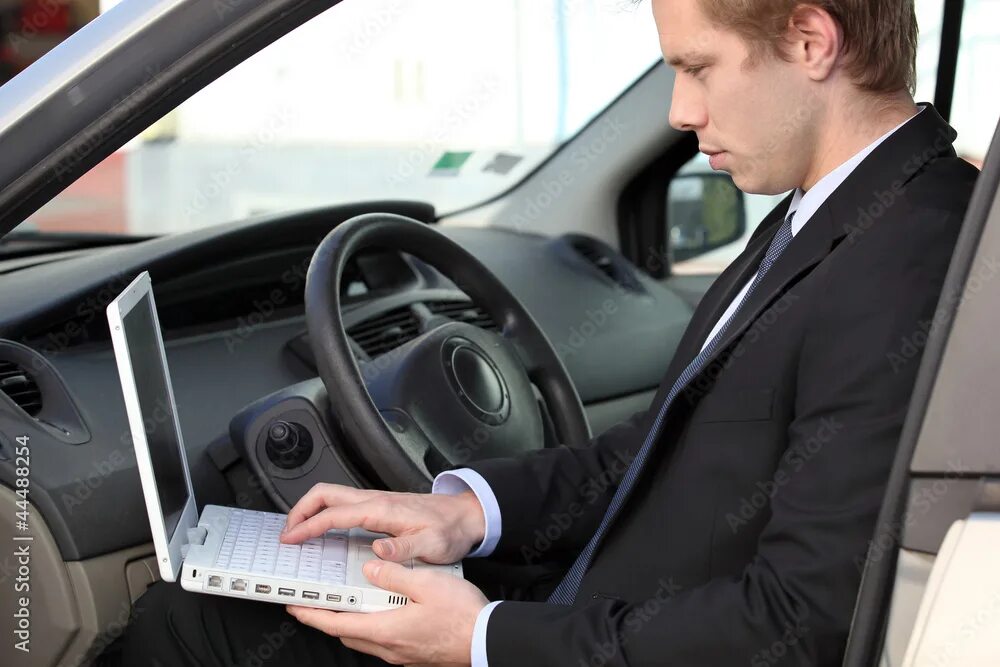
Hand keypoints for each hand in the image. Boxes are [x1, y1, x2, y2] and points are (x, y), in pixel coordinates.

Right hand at [281, 483, 485, 564]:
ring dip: (310, 510)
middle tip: (286, 533)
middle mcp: (375, 500)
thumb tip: (377, 552)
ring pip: (332, 497)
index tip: (291, 539)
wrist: (464, 516)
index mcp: (382, 510)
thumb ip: (404, 550)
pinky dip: (325, 514)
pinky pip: (343, 505)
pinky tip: (323, 531)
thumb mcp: (432, 546)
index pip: (335, 514)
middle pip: (326, 494)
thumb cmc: (449, 530)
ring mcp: (375, 501)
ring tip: (297, 532)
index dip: (309, 526)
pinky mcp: (378, 507)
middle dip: (300, 510)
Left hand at [286, 559, 487, 665]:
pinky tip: (382, 614)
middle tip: (316, 604)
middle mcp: (389, 647)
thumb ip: (393, 575)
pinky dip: (372, 627)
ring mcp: (401, 655)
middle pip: (347, 634)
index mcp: (386, 629)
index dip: (313, 615)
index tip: (295, 607)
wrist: (487, 640)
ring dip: (350, 624)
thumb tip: (370, 567)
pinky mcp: (413, 655)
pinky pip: (383, 642)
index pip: (337, 623)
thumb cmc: (462, 616)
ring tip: (346, 605)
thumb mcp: (427, 584)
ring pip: (365, 639)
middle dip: (327, 620)